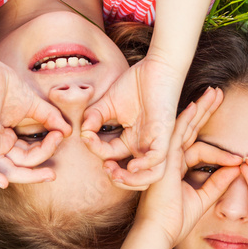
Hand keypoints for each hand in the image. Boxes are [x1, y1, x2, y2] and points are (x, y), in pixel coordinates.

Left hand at [0, 58, 70, 187]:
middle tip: (53, 174)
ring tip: (49, 174)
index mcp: (4, 138)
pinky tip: (3, 183)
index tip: (61, 134)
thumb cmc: (4, 83)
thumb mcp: (34, 105)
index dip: (46, 148)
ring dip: (27, 176)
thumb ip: (50, 118)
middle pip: (17, 168)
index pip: (27, 154)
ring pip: (4, 171)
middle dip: (37, 172)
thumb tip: (68, 131)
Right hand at [79, 56, 183, 189]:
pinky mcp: (165, 134)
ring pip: (151, 175)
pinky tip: (133, 165)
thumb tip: (83, 131)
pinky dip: (146, 167)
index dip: (97, 151)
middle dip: (118, 179)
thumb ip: (94, 117)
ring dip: (132, 181)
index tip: (87, 137)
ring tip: (116, 174)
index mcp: (132, 139)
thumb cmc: (136, 83)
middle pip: (135, 175)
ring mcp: (155, 141)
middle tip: (106, 170)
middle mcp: (144, 144)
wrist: (156, 67)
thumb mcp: (107, 103)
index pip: (112, 154)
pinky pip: (159, 158)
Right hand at [134, 88, 241, 246]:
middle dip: (206, 112)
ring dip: (200, 109)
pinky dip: (185, 119)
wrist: (158, 232)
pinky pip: (175, 133)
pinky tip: (196, 106)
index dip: (220, 151)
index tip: (239, 159)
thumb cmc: (174, 220)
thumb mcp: (202, 199)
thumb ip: (217, 184)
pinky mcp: (162, 158)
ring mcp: (164, 156)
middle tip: (219, 94)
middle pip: (191, 129)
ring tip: (215, 93)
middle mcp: (169, 158)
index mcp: (176, 167)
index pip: (199, 149)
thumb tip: (235, 170)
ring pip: (185, 125)